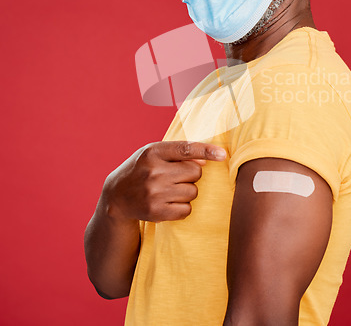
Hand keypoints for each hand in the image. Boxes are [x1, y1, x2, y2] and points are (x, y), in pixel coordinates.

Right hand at [103, 141, 225, 222]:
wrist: (116, 196)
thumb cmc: (142, 169)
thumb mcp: (154, 154)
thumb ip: (178, 153)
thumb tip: (205, 161)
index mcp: (153, 152)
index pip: (186, 149)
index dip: (206, 151)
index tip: (222, 154)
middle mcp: (153, 172)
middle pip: (195, 172)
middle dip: (192, 174)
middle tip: (177, 176)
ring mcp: (154, 193)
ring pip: (193, 192)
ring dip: (188, 191)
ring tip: (170, 189)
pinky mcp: (156, 212)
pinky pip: (186, 209)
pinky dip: (182, 207)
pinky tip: (168, 202)